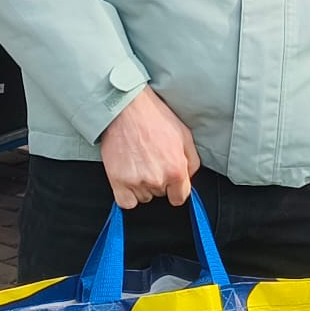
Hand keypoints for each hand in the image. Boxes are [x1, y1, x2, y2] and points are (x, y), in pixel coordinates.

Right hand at [98, 87, 200, 208]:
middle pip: (161, 195)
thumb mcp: (185, 135)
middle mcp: (157, 179)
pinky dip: (128, 195)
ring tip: (139, 164)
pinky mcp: (117, 180)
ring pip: (144, 197)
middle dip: (159, 182)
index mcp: (176, 170)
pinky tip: (129, 179)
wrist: (127, 108)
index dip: (176, 189)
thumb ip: (192, 162)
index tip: (171, 183)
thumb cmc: (155, 117)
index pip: (180, 197)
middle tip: (152, 161)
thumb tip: (189, 178)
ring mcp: (136, 181)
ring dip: (142, 186)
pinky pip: (126, 202)